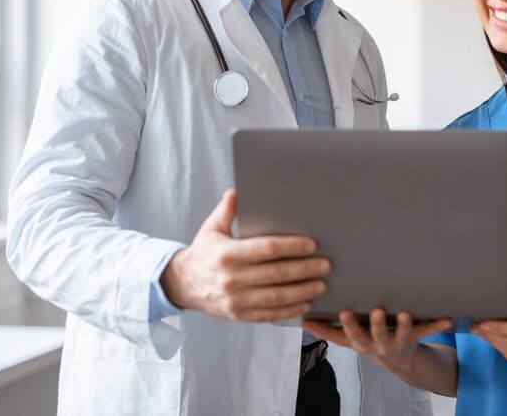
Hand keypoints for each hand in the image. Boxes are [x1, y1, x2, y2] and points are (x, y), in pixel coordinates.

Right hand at [160, 189, 329, 321]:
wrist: (181, 284)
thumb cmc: (203, 253)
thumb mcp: (211, 229)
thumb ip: (226, 210)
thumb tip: (237, 191)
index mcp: (226, 254)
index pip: (266, 249)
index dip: (292, 246)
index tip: (312, 245)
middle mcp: (231, 278)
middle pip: (276, 273)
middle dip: (305, 269)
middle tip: (325, 264)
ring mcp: (235, 300)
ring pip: (276, 296)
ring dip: (302, 290)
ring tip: (321, 283)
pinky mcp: (238, 315)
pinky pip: (269, 314)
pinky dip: (290, 310)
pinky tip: (305, 302)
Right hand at [302, 308, 451, 377]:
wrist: (402, 364)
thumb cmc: (370, 342)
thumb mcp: (349, 338)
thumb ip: (326, 329)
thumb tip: (301, 320)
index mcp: (361, 342)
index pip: (349, 336)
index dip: (344, 326)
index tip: (339, 312)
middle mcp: (378, 345)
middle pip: (375, 336)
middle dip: (374, 326)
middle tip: (375, 312)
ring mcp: (398, 342)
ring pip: (401, 335)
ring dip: (404, 325)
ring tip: (404, 313)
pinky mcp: (415, 338)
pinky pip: (427, 331)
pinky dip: (437, 325)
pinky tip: (448, 319)